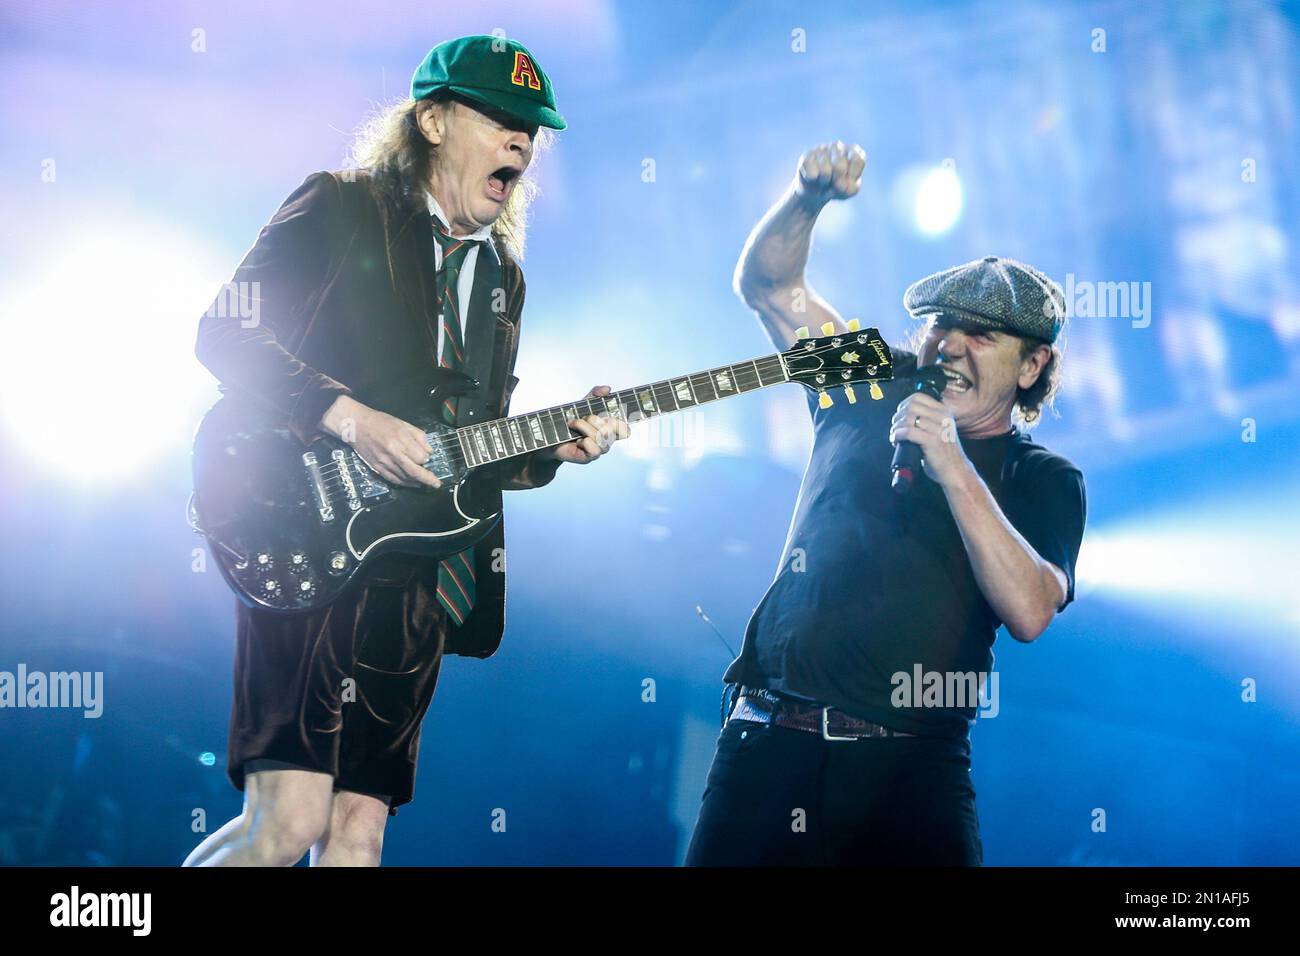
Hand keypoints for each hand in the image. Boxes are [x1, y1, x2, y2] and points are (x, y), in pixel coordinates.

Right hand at [320, 395, 440, 488]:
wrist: (356, 425)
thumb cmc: (381, 422)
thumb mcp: (403, 423)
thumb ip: (419, 437)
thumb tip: (429, 452)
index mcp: (400, 439)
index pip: (420, 457)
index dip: (426, 459)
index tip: (427, 458)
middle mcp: (393, 452)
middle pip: (414, 471)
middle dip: (427, 479)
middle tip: (436, 484)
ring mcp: (384, 462)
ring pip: (404, 478)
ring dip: (417, 482)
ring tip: (425, 483)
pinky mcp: (377, 468)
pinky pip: (393, 479)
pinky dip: (404, 483)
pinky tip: (412, 483)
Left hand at [542, 385, 629, 464]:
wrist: (550, 434)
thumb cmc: (569, 420)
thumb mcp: (582, 404)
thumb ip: (594, 395)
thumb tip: (607, 389)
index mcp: (608, 428)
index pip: (625, 429)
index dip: (622, 423)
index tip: (612, 416)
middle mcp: (607, 440)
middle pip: (613, 428)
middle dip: (594, 418)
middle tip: (582, 417)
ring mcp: (598, 450)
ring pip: (602, 436)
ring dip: (584, 426)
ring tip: (572, 424)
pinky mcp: (589, 458)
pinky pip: (595, 449)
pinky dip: (584, 442)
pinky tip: (576, 441)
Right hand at [795, 141, 866, 203]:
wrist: (815, 192)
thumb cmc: (836, 187)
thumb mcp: (849, 191)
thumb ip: (851, 188)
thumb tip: (840, 183)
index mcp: (853, 151)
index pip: (858, 159)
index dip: (853, 175)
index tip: (849, 180)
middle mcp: (837, 146)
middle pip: (840, 166)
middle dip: (836, 180)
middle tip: (833, 181)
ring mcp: (821, 149)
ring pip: (825, 171)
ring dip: (824, 182)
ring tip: (823, 180)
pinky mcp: (806, 156)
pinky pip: (812, 174)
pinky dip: (813, 181)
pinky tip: (813, 178)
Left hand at [888, 392, 972, 488]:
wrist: (955, 471)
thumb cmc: (943, 452)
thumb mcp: (939, 429)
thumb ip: (926, 419)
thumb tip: (903, 414)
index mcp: (944, 411)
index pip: (918, 397)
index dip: (903, 405)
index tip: (899, 416)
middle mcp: (943, 417)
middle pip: (910, 406)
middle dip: (897, 417)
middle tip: (895, 429)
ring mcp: (939, 428)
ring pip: (907, 419)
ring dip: (896, 428)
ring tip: (895, 437)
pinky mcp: (933, 440)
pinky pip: (908, 432)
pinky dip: (898, 435)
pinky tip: (896, 441)